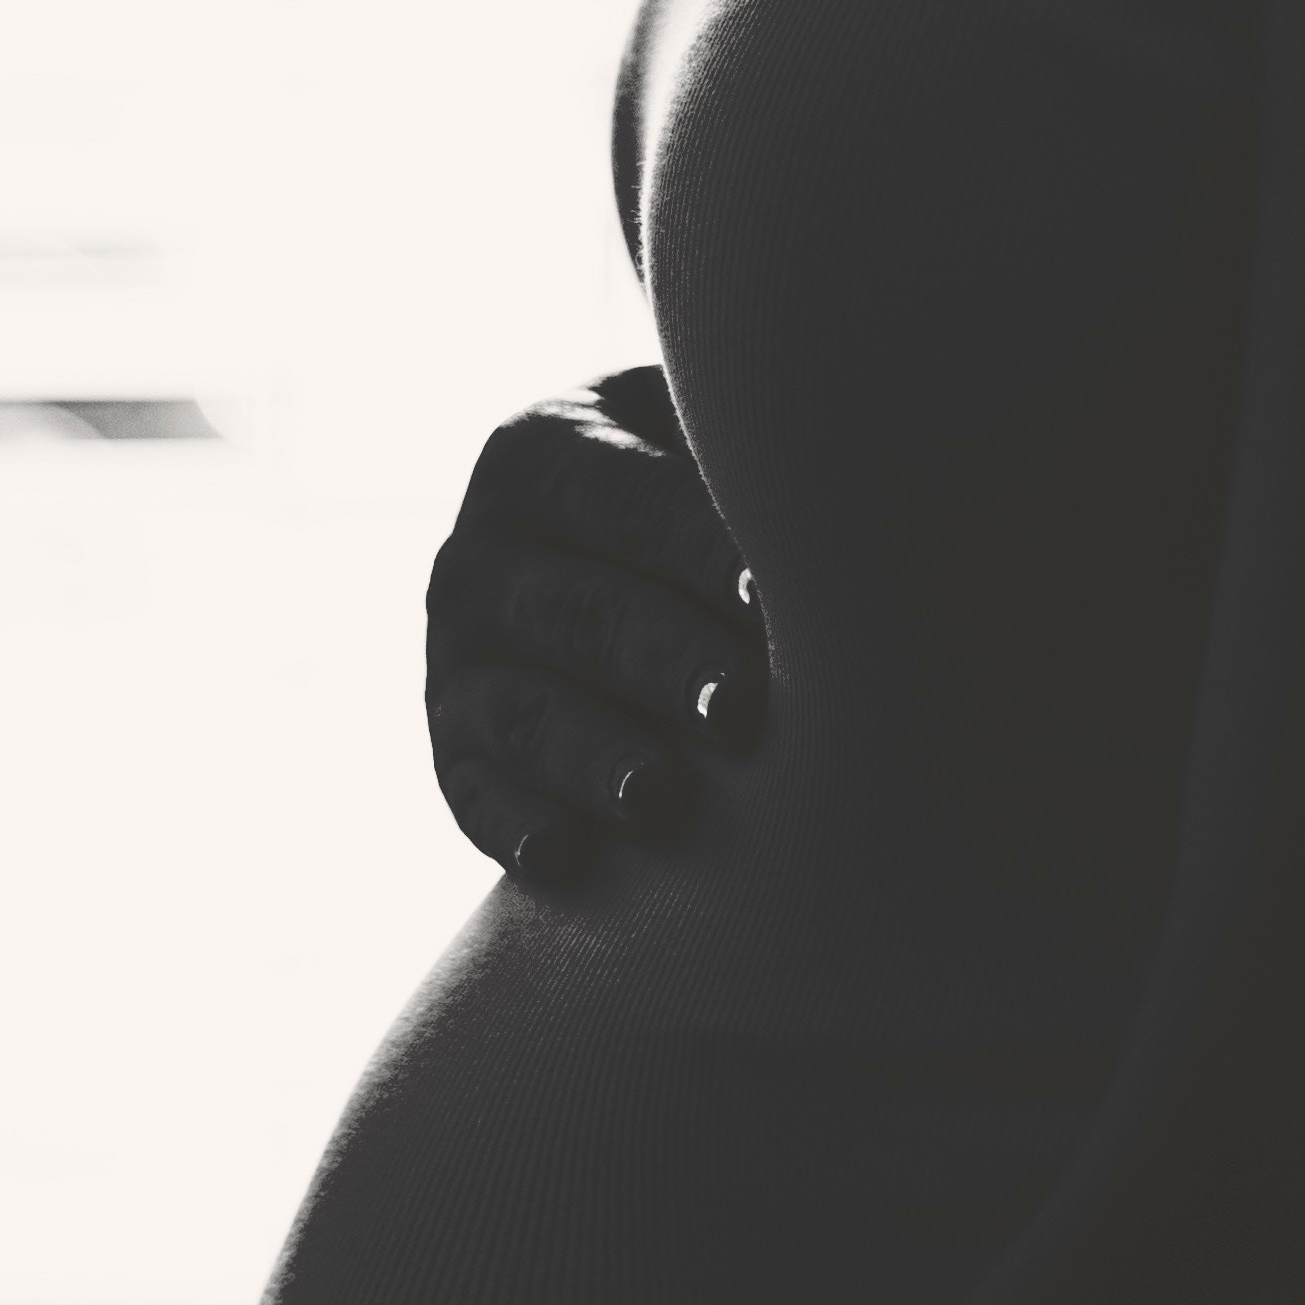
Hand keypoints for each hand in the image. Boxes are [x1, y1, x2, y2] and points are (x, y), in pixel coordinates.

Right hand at [426, 366, 764, 886]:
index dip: (701, 550)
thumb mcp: (707, 449)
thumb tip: (849, 512)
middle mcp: (479, 556)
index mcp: (543, 452)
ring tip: (661, 797)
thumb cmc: (704, 497)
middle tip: (741, 709)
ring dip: (593, 757)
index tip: (771, 599)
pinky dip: (515, 825)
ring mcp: (455, 662)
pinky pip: (476, 795)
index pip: (627, 503)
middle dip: (665, 663)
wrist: (618, 567)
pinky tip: (565, 854)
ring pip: (524, 712)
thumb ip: (756, 466)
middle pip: (581, 614)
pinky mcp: (456, 754)